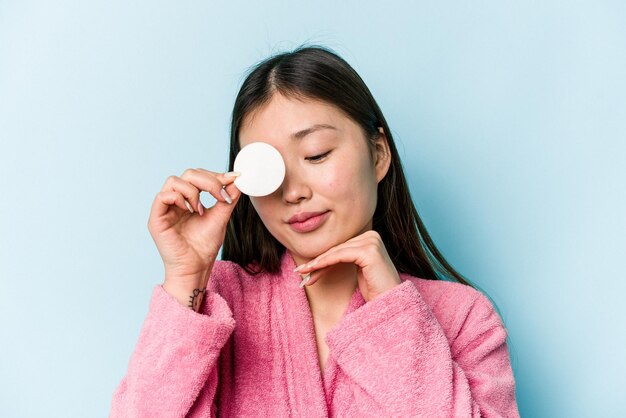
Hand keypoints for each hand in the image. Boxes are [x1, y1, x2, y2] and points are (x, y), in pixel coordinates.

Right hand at [147, 168, 241, 290]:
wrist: (197, 267)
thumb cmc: (205, 245)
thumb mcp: (221, 216)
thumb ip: (227, 198)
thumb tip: (236, 179)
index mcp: (189, 199)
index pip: (199, 176)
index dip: (215, 175)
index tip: (232, 179)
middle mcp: (176, 201)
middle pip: (188, 174)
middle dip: (208, 181)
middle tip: (220, 196)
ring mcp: (165, 209)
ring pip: (173, 181)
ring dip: (193, 191)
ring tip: (201, 210)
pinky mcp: (156, 219)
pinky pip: (162, 196)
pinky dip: (179, 198)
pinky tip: (191, 211)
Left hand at [295, 230, 401, 302]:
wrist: (391, 302)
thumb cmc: (375, 289)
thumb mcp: (357, 270)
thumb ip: (343, 259)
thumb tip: (319, 258)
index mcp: (370, 237)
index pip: (341, 247)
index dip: (323, 259)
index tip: (307, 269)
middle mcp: (372, 235)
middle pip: (338, 249)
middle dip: (318, 262)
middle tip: (301, 272)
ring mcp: (372, 241)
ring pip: (337, 252)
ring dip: (318, 263)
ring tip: (304, 272)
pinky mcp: (369, 250)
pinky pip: (340, 255)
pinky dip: (325, 262)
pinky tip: (314, 268)